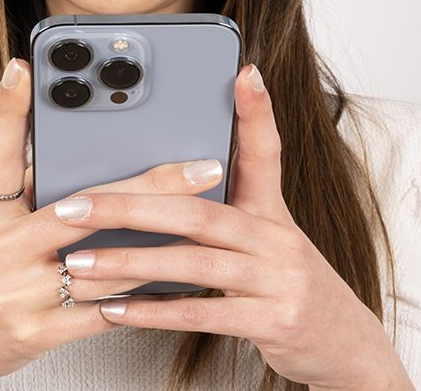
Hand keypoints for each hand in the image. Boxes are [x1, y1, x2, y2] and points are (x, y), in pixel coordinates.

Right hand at [0, 58, 228, 389]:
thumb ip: (21, 193)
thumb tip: (70, 154)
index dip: (6, 109)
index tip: (24, 67)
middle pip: (81, 208)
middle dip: (149, 186)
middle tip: (200, 168)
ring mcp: (14, 295)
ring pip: (103, 262)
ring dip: (160, 243)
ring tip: (205, 222)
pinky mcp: (35, 333)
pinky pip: (102, 311)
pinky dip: (140, 294)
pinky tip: (174, 279)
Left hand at [53, 64, 413, 389]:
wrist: (344, 346)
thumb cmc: (290, 289)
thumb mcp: (270, 243)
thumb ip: (228, 218)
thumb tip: (166, 196)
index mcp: (273, 213)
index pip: (266, 154)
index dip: (257, 113)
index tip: (243, 74)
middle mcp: (278, 239)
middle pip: (199, 211)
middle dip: (130, 206)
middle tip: (76, 205)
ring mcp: (279, 280)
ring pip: (194, 262)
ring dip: (130, 263)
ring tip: (80, 263)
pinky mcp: (275, 320)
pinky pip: (204, 312)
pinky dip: (156, 312)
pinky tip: (117, 310)